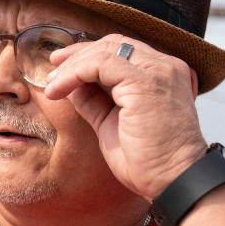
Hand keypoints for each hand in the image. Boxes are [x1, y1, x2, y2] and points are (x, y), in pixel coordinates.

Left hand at [44, 35, 206, 199]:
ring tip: (51, 84)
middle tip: (52, 69)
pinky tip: (58, 89)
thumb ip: (94, 101)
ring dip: (72, 65)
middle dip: (78, 53)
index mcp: (162, 74)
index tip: (61, 67)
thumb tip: (69, 85)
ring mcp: (157, 71)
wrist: (173, 181)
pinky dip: (74, 73)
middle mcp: (164, 67)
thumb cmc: (147, 161)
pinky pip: (100, 64)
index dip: (89, 55)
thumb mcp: (112, 124)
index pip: (122, 50)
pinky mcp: (144, 82)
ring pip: (104, 51)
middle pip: (113, 44)